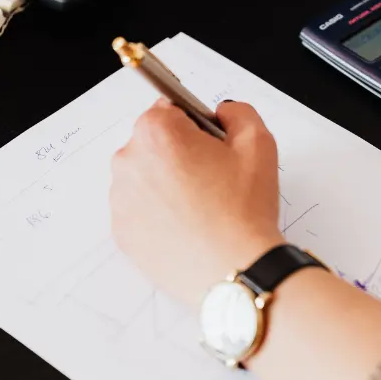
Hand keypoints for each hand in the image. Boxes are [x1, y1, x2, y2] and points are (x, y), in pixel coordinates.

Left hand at [110, 100, 283, 305]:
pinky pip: (140, 210)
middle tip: (213, 180)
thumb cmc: (243, 210)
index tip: (212, 146)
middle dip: (180, 154)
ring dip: (168, 184)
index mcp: (157, 132)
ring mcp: (121, 199)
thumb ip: (238, 113)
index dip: (196, 126)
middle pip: (154, 143)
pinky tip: (189, 226)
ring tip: (202, 208)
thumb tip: (222, 113)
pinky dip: (160, 214)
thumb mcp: (259, 142)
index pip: (170, 109)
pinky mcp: (122, 232)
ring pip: (146, 177)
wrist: (234, 269)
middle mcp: (129, 161)